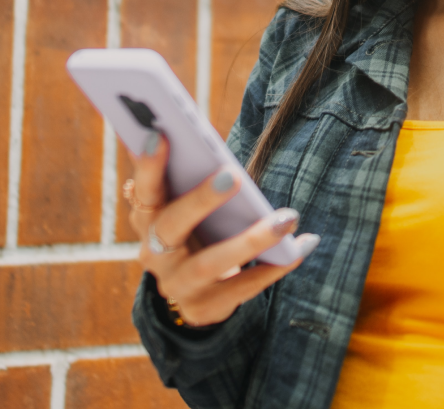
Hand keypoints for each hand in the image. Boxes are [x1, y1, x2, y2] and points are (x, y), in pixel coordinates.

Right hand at [126, 130, 318, 327]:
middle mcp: (155, 254)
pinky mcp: (204, 308)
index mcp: (148, 219)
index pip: (144, 191)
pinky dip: (272, 268)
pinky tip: (299, 249)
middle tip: (232, 174)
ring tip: (288, 217)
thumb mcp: (184, 205)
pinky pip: (240, 290)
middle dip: (200, 199)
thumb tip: (185, 136)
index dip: (147, 166)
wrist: (195, 292)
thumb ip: (184, 177)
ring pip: (210, 264)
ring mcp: (177, 285)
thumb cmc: (197, 228)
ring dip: (251, 239)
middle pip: (171, 226)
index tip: (160, 135)